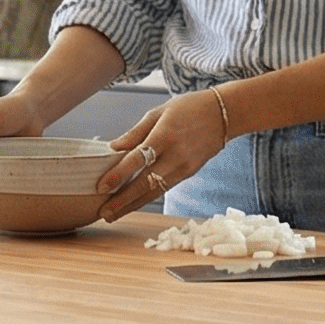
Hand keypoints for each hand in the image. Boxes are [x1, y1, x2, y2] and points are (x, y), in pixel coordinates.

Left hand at [95, 89, 228, 221]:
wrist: (223, 114)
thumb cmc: (189, 108)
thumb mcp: (159, 112)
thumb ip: (135, 133)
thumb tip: (112, 148)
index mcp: (165, 135)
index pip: (137, 159)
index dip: (118, 174)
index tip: (101, 187)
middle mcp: (175, 155)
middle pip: (145, 183)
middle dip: (122, 201)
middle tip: (103, 213)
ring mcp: (183, 167)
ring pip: (154, 192)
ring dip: (132, 205)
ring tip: (112, 215)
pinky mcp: (188, 174)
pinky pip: (163, 189)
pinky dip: (145, 198)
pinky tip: (131, 204)